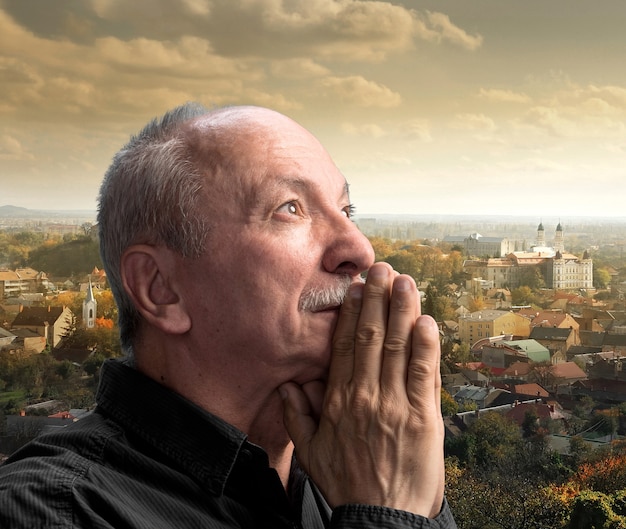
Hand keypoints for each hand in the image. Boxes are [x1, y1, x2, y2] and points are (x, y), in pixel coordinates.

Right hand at [280, 262, 444, 517]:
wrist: (379, 518)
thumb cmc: (347, 484)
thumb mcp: (310, 453)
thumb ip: (297, 417)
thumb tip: (287, 385)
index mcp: (338, 400)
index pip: (345, 345)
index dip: (352, 313)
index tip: (357, 288)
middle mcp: (365, 395)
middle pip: (372, 337)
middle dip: (379, 299)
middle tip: (384, 269)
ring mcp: (395, 404)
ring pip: (398, 347)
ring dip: (403, 311)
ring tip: (406, 282)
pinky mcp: (422, 417)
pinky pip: (423, 374)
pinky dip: (426, 346)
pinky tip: (426, 321)